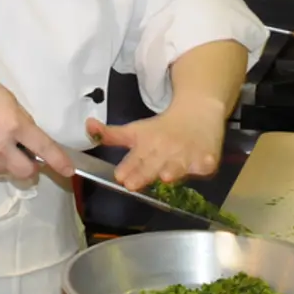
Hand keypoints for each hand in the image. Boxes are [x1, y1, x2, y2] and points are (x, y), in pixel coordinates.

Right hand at [0, 63, 73, 180]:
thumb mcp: (3, 95)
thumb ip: (18, 118)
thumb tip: (24, 135)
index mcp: (13, 124)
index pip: (43, 147)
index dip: (59, 160)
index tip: (69, 170)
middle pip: (26, 172)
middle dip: (32, 166)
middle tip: (28, 153)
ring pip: (5, 170)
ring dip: (11, 163)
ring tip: (2, 143)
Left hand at [85, 95, 227, 190]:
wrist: (197, 110)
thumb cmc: (163, 126)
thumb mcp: (136, 129)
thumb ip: (111, 135)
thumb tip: (87, 125)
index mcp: (147, 142)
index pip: (135, 159)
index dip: (128, 167)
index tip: (120, 176)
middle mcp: (165, 148)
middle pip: (153, 165)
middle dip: (144, 173)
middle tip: (134, 183)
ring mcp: (186, 153)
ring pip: (178, 165)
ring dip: (173, 170)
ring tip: (166, 176)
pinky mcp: (206, 157)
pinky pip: (204, 163)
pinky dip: (203, 164)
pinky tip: (202, 166)